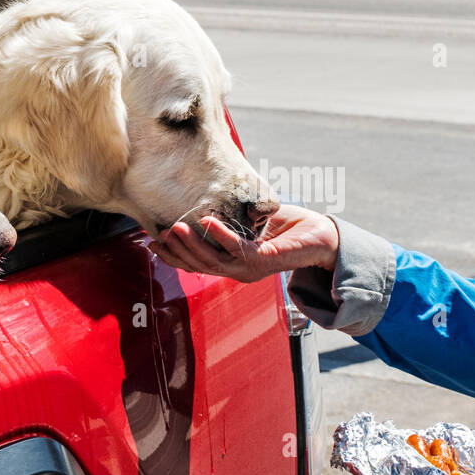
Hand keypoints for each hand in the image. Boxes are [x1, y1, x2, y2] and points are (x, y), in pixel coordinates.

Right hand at [146, 203, 340, 281]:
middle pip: (200, 266)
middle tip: (160, 234)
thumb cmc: (286, 226)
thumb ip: (227, 219)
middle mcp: (239, 271)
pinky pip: (237, 249)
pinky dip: (220, 235)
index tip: (153, 243)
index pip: (196, 264)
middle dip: (177, 251)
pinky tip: (207, 222)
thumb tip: (200, 203)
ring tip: (176, 228)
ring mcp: (251, 268)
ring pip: (214, 262)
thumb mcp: (249, 222)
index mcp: (233, 264)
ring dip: (193, 245)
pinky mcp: (264, 260)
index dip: (174, 256)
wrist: (321, 235)